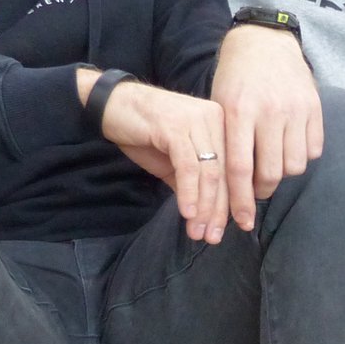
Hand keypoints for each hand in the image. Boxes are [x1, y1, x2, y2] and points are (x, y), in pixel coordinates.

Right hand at [93, 74, 232, 242]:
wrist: (111, 106)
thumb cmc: (144, 132)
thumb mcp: (173, 162)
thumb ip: (193, 183)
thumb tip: (208, 216)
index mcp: (220, 123)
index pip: (232, 169)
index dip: (232, 203)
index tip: (229, 230)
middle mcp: (214, 118)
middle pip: (225, 173)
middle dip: (219, 210)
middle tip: (213, 238)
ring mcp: (196, 120)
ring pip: (209, 172)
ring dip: (205, 207)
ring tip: (198, 232)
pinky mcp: (175, 126)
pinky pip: (188, 167)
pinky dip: (189, 192)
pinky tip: (187, 213)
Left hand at [209, 24, 323, 229]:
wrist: (264, 42)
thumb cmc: (234, 79)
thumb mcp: (219, 106)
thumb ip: (225, 143)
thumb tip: (225, 191)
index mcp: (239, 112)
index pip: (241, 169)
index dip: (240, 201)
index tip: (241, 221)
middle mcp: (270, 111)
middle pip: (271, 173)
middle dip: (261, 192)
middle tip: (255, 192)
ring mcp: (296, 109)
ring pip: (295, 166)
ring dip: (282, 174)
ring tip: (271, 166)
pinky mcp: (315, 107)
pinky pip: (313, 150)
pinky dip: (301, 157)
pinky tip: (288, 148)